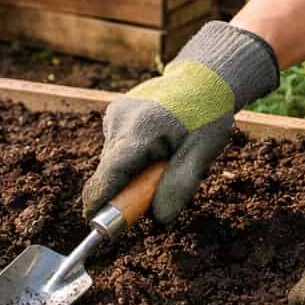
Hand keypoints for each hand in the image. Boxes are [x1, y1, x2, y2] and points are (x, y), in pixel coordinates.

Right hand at [83, 21, 277, 223]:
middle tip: (153, 199)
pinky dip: (132, 159)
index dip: (100, 202)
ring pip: (112, 162)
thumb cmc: (207, 114)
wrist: (204, 77)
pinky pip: (116, 149)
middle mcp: (120, 119)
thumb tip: (159, 220)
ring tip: (163, 163)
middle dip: (125, 192)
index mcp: (141, 129)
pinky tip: (156, 149)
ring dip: (132, 174)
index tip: (97, 226)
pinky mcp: (114, 113)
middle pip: (109, 172)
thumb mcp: (203, 152)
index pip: (110, 173)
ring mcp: (115, 114)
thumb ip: (180, 186)